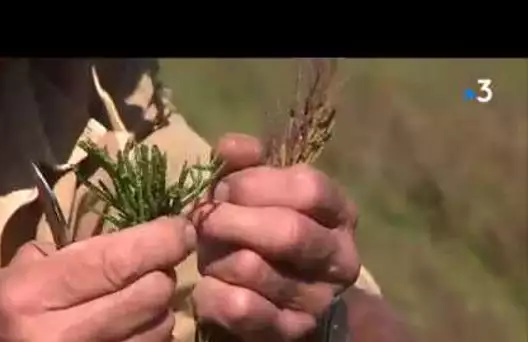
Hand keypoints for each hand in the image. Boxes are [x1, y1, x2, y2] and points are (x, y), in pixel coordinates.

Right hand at [0, 217, 195, 341]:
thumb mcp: (17, 275)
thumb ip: (72, 249)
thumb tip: (132, 231)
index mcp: (32, 294)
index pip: (116, 261)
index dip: (160, 240)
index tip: (181, 228)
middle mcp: (62, 334)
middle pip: (150, 292)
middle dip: (161, 271)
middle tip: (154, 264)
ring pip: (160, 325)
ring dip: (160, 305)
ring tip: (140, 297)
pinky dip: (153, 331)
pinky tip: (136, 325)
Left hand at [191, 133, 360, 341]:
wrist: (287, 296)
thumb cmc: (267, 228)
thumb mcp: (263, 191)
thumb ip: (246, 164)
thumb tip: (229, 147)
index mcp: (340, 213)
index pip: (308, 188)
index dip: (256, 183)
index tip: (224, 187)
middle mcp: (339, 258)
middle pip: (289, 232)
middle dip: (232, 220)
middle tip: (205, 218)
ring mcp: (317, 299)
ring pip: (254, 268)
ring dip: (216, 255)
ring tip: (207, 250)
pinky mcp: (288, 330)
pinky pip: (241, 309)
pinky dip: (212, 292)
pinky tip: (208, 283)